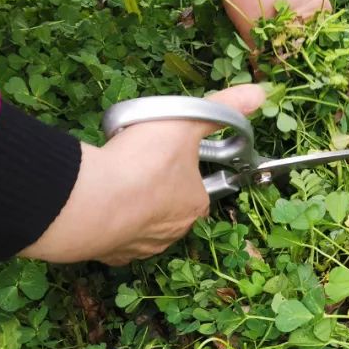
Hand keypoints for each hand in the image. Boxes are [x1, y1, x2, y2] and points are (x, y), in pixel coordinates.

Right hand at [22, 85, 265, 265]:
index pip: (200, 186)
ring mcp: (141, 246)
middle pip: (171, 205)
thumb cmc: (142, 163)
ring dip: (134, 205)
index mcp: (195, 204)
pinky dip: (110, 222)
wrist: (89, 202)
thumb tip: (259, 94)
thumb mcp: (185, 123)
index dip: (186, 167)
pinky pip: (114, 236)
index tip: (167, 153)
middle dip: (159, 186)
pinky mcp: (111, 254)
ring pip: (143, 222)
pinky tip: (100, 203)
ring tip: (116, 179)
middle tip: (138, 162)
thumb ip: (221, 108)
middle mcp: (173, 232)